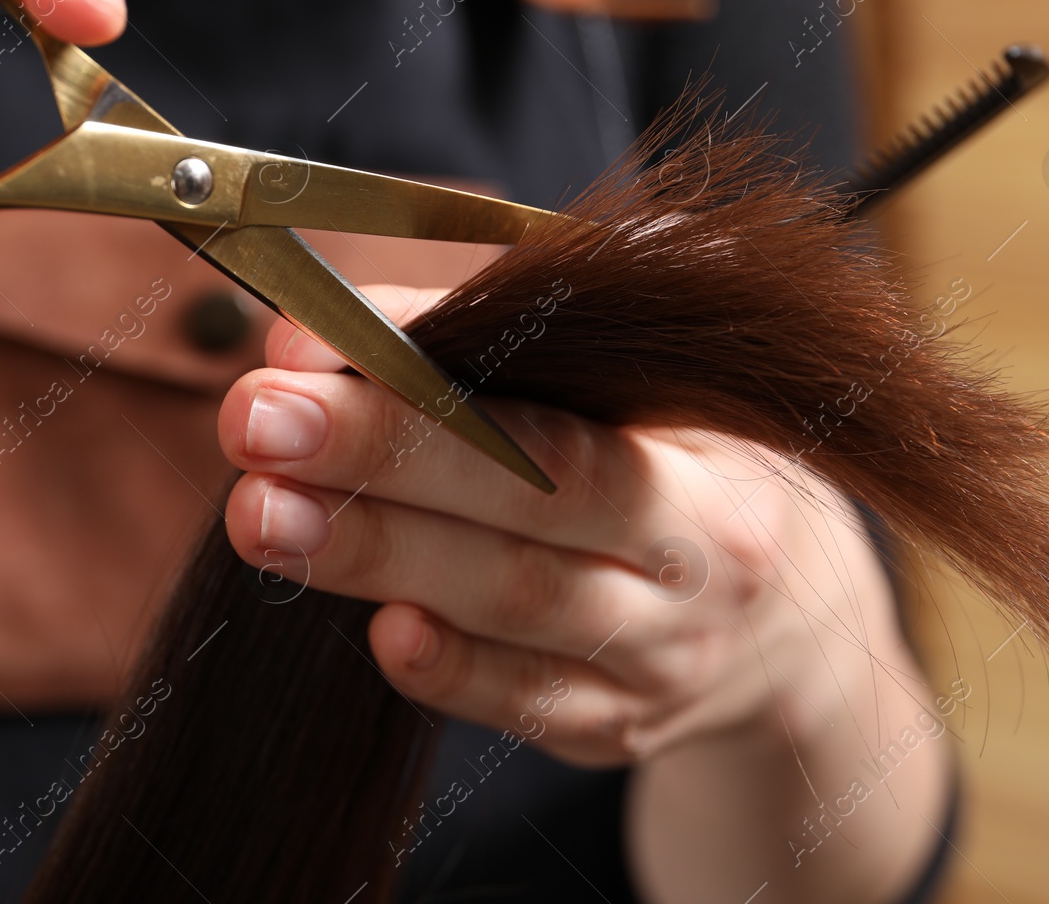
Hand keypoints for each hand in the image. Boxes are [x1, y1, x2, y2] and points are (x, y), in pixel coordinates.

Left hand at [217, 286, 922, 767]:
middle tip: (255, 421)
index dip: (427, 393)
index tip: (308, 345)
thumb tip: (351, 322)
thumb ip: (522, 331)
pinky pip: (529, 704)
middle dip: (383, 460)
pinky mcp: (613, 725)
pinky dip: (453, 672)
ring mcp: (657, 660)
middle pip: (529, 514)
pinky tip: (378, 629)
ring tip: (261, 514)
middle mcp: (695, 570)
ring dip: (379, 558)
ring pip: (516, 610)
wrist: (793, 618)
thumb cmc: (692, 459)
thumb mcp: (652, 380)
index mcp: (708, 463)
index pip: (558, 425)